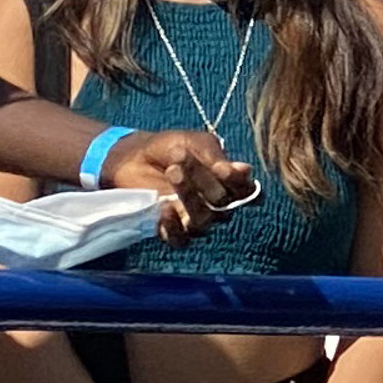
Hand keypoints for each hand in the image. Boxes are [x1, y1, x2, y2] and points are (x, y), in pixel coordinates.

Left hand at [101, 126, 234, 231]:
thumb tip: (244, 171)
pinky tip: (165, 207)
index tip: (225, 170)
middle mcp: (217, 206)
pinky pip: (181, 239)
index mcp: (229, 182)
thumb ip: (217, 158)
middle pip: (224, 204)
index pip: (248, 192)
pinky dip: (174, 226)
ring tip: (173, 172)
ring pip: (203, 220)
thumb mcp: (196, 143)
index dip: (241, 184)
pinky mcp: (172, 231)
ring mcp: (195, 220)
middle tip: (181, 158)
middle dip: (204, 180)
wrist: (134, 156)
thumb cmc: (170, 147)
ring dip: (189, 196)